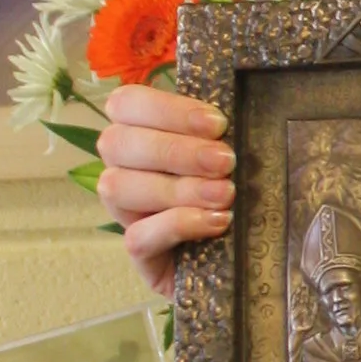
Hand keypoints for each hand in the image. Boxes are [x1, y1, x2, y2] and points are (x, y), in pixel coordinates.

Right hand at [95, 82, 233, 301]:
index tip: (217, 124)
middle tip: (225, 161)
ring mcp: (126, 213)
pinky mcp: (140, 254)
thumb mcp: (230, 157)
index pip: (126, 104)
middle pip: (116, 143)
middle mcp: (122, 169)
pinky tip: (216, 222)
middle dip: (175, 150)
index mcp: (140, 133)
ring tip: (225, 194)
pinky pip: (138, 236)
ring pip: (119, 188)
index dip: (166, 109)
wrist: (244, 257)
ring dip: (177, 188)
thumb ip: (218, 135)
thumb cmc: (238, 192)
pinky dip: (178, 224)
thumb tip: (227, 119)